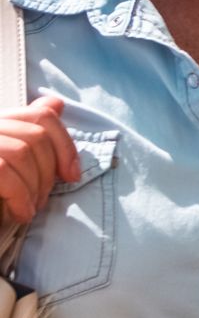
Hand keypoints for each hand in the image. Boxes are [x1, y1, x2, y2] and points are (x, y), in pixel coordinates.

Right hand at [0, 95, 80, 223]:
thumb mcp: (14, 164)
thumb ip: (31, 133)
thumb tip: (56, 103)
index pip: (42, 115)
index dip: (65, 145)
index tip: (72, 176)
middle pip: (35, 135)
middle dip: (49, 173)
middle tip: (42, 200)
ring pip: (21, 152)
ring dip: (35, 187)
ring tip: (30, 209)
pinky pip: (3, 171)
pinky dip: (19, 196)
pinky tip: (20, 213)